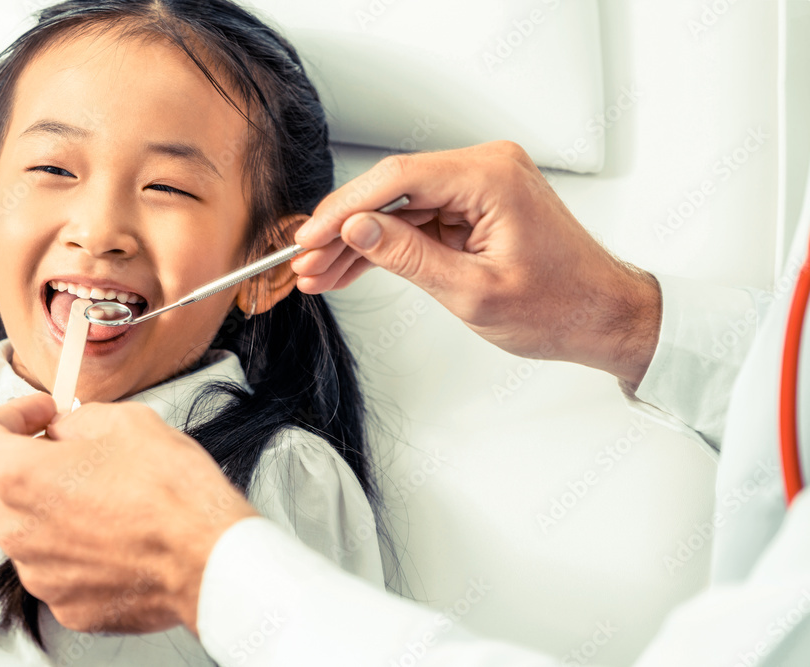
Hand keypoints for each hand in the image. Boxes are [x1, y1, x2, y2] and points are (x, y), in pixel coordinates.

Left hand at [0, 392, 258, 634]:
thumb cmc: (175, 493)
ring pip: (20, 529)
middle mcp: (19, 531)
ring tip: (98, 495)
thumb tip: (66, 430)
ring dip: (44, 506)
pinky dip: (69, 547)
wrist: (209, 556)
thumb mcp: (127, 421)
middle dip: (19, 461)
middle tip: (65, 450)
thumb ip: (78, 420)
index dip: (9, 415)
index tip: (39, 416)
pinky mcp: (66, 604)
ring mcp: (40, 574)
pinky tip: (112, 532)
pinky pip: (52, 567)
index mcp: (22, 477)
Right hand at [292, 142, 660, 388]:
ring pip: (400, 207)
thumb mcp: (472, 292)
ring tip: (321, 272)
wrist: (602, 316)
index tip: (310, 237)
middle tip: (307, 261)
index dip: (345, 208)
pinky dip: (389, 245)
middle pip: (393, 189)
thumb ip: (408, 257)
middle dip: (345, 228)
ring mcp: (482, 185)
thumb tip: (357, 229)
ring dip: (361, 241)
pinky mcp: (477, 206)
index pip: (397, 179)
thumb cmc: (560, 306)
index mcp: (491, 177)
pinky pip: (420, 220)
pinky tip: (353, 267)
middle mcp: (487, 168)